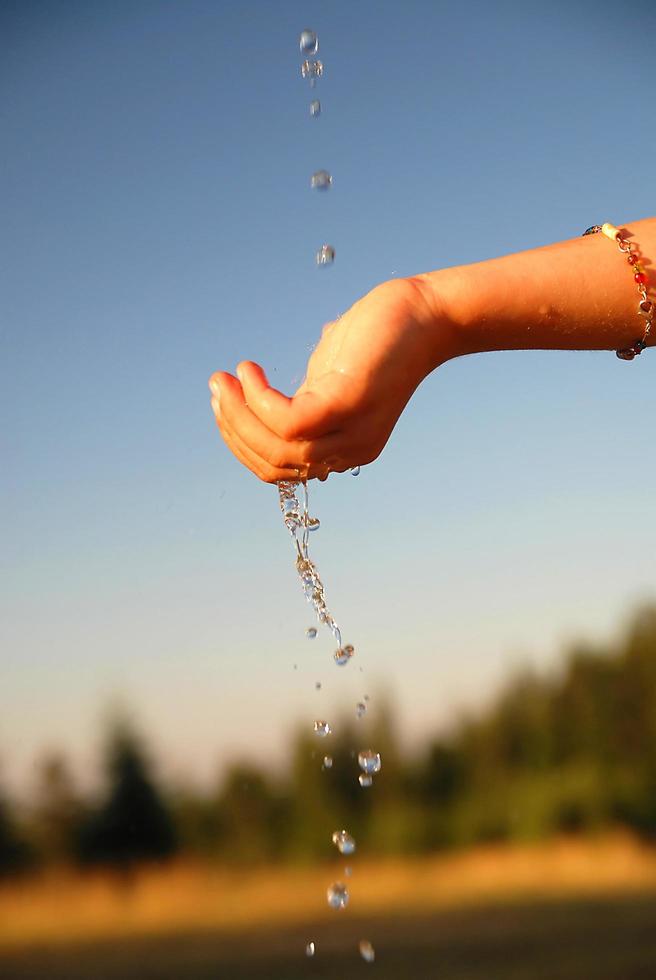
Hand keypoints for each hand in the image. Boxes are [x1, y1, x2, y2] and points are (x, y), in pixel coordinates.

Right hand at [208, 276, 452, 482]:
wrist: (425, 315)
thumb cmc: (375, 341)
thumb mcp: (328, 378)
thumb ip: (300, 398)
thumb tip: (259, 398)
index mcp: (345, 449)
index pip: (278, 469)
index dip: (241, 442)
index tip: (222, 403)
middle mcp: (351, 450)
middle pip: (272, 464)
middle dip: (233, 429)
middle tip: (217, 387)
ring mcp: (352, 430)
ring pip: (276, 446)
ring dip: (238, 413)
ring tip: (224, 379)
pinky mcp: (349, 402)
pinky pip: (289, 420)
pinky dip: (258, 397)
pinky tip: (250, 371)